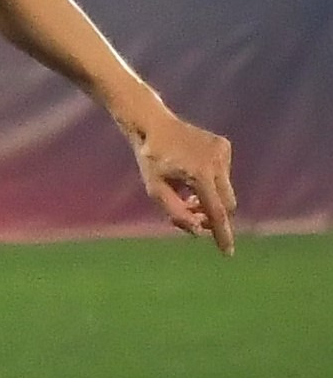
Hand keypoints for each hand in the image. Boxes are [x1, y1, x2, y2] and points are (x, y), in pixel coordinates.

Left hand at [131, 107, 236, 251]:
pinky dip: (211, 182)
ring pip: (224, 190)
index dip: (222, 234)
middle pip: (225, 204)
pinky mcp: (224, 145)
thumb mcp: (155, 190)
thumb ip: (176, 212)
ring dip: (209, 198)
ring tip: (185, 193)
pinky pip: (223, 174)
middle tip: (190, 214)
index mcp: (199, 174)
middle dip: (211, 215)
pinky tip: (190, 172)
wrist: (154, 125)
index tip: (227, 253)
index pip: (216, 212)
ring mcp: (223, 152)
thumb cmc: (150, 159)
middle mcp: (217, 162)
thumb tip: (199, 231)